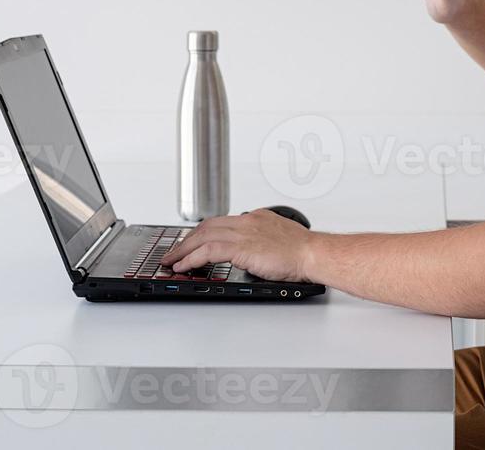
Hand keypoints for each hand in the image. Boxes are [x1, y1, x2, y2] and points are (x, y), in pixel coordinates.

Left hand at [161, 210, 314, 283]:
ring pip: (203, 237)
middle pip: (207, 226)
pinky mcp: (241, 248)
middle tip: (174, 252)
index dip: (202, 233)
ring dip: (183, 250)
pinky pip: (208, 251)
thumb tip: (253, 251)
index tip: (192, 242)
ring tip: (172, 261)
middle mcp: (246, 221)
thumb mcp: (278, 238)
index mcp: (255, 218)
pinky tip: (184, 266)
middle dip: (187, 240)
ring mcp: (243, 233)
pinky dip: (192, 258)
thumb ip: (262, 240)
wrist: (312, 254)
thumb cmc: (302, 251)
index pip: (220, 222)